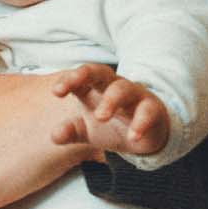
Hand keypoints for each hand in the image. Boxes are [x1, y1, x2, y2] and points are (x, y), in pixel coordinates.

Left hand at [49, 64, 169, 156]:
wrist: (145, 136)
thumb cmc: (111, 125)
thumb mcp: (87, 130)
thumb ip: (71, 131)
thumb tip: (54, 136)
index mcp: (95, 87)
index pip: (80, 77)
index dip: (68, 80)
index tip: (56, 91)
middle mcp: (114, 86)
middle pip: (100, 72)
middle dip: (85, 75)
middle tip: (71, 89)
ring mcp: (134, 95)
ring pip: (123, 89)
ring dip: (111, 101)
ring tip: (101, 117)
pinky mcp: (153, 109)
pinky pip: (147, 111)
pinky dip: (140, 123)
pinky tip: (133, 137)